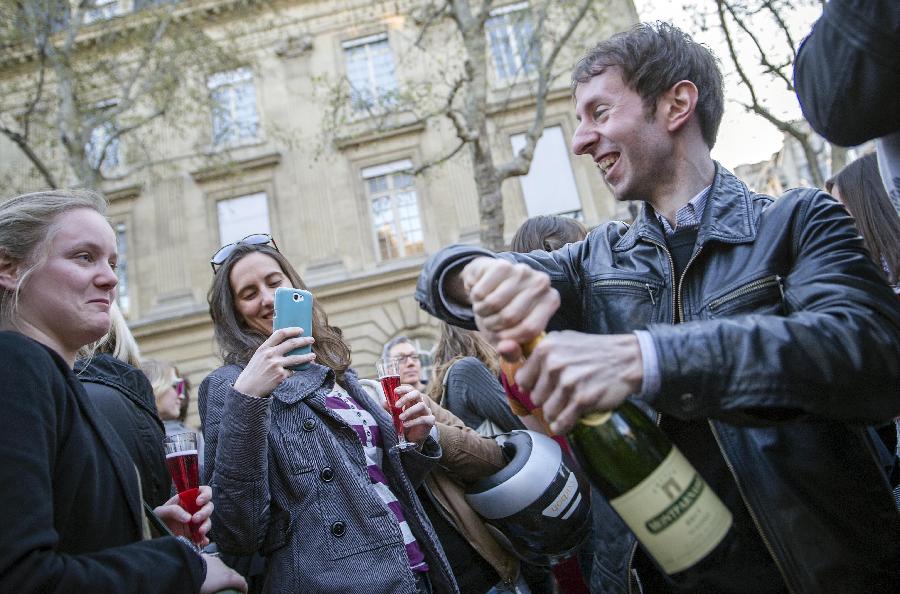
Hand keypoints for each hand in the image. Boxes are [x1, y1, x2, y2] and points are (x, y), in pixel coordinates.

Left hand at [154, 485, 213, 547]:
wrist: (153, 535)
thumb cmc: (157, 519)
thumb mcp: (161, 511)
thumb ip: (174, 510)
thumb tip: (188, 518)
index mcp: (188, 499)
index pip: (204, 491)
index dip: (205, 495)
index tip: (198, 502)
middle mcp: (194, 509)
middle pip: (209, 506)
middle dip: (205, 512)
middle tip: (195, 519)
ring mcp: (196, 522)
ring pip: (208, 520)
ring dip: (206, 525)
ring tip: (199, 532)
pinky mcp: (195, 534)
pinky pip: (204, 536)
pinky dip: (204, 539)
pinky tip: (201, 541)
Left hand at [200, 554, 247, 593]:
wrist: (187, 569)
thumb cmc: (200, 584)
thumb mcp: (211, 592)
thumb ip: (220, 592)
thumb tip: (219, 592)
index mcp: (228, 578)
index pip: (241, 582)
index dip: (244, 587)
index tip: (243, 591)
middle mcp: (225, 568)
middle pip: (234, 574)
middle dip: (235, 580)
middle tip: (232, 587)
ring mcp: (216, 561)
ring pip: (224, 568)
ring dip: (224, 574)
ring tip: (218, 581)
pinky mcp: (208, 558)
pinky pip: (215, 564)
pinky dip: (215, 570)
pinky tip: (208, 574)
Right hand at [233, 327, 315, 396]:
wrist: (248, 389)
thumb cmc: (254, 371)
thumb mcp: (259, 356)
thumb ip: (271, 349)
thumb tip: (288, 343)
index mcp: (264, 348)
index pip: (280, 333)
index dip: (292, 330)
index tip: (301, 330)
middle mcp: (270, 355)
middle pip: (292, 344)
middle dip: (304, 341)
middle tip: (311, 340)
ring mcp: (276, 365)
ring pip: (296, 358)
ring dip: (307, 356)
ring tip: (313, 356)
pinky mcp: (280, 376)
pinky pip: (291, 371)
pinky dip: (293, 371)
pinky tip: (293, 372)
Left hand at [386, 385, 434, 444]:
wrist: (413, 438)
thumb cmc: (406, 423)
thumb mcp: (397, 415)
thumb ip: (391, 409)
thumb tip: (383, 402)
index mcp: (413, 400)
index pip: (410, 390)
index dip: (403, 389)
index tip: (395, 391)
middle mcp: (421, 403)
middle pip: (417, 394)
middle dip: (406, 397)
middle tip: (396, 405)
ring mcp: (427, 411)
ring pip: (421, 405)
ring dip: (409, 411)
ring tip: (400, 418)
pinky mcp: (430, 421)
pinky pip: (424, 419)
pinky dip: (413, 422)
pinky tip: (405, 425)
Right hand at [460, 257, 559, 358]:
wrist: (487, 283)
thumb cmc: (501, 314)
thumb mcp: (508, 337)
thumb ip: (511, 351)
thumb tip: (506, 349)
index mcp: (551, 301)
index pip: (529, 329)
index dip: (509, 339)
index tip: (500, 338)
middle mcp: (542, 283)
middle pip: (510, 317)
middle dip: (492, 325)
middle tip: (489, 321)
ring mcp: (523, 270)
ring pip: (494, 303)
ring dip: (482, 312)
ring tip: (484, 309)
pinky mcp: (502, 264)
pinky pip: (481, 292)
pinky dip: (475, 298)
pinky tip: (481, 295)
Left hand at [516, 331, 642, 433]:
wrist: (628, 359)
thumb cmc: (594, 350)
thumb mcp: (562, 340)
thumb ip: (539, 352)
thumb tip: (514, 364)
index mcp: (545, 348)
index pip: (522, 380)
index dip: (533, 386)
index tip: (544, 386)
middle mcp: (554, 364)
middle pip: (535, 398)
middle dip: (547, 399)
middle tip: (563, 393)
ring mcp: (568, 382)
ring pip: (547, 412)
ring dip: (558, 412)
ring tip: (570, 403)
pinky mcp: (582, 400)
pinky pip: (561, 423)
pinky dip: (564, 425)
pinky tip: (570, 418)